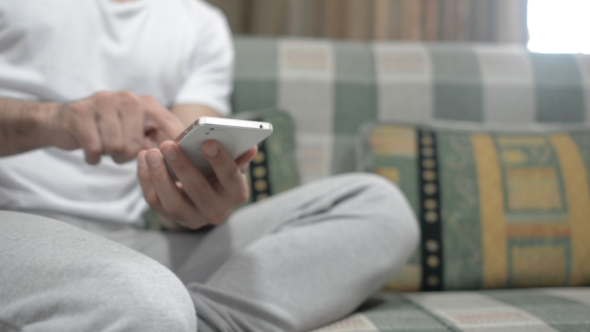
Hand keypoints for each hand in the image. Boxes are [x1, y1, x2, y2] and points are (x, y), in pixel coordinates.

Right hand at [47, 91, 183, 163]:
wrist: (63, 122)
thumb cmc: (108, 132)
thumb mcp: (137, 132)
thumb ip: (158, 141)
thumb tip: (178, 158)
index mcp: (145, 102)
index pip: (168, 123)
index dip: (175, 142)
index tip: (179, 159)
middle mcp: (127, 98)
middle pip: (137, 145)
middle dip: (127, 156)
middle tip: (118, 150)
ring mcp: (102, 101)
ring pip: (115, 147)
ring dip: (110, 156)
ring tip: (105, 146)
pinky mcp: (79, 112)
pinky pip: (94, 148)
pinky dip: (93, 157)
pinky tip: (91, 150)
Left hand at [137, 140, 257, 229]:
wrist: (206, 198)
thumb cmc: (220, 174)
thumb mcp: (232, 165)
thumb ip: (239, 156)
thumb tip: (251, 147)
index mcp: (236, 195)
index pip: (231, 178)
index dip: (221, 161)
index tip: (208, 142)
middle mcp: (217, 211)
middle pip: (198, 191)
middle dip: (182, 167)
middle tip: (168, 144)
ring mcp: (193, 218)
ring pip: (173, 202)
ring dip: (159, 176)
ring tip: (151, 152)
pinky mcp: (172, 218)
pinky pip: (155, 202)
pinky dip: (146, 179)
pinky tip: (143, 159)